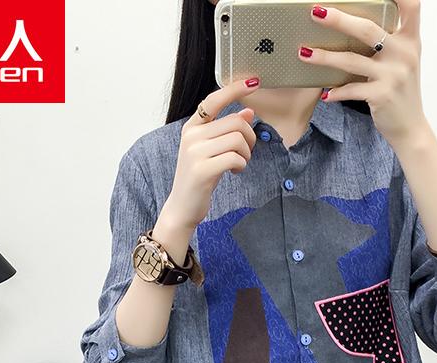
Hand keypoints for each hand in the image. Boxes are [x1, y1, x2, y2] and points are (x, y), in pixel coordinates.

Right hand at [161, 77, 260, 231]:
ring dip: (246, 153)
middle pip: (235, 122)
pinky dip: (241, 166)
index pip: (213, 100)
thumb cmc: (199, 178)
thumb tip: (248, 112)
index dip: (235, 89)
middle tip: (246, 152)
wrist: (182, 207)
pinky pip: (235, 158)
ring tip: (239, 164)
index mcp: (191, 127)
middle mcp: (191, 136)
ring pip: (237, 139)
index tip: (254, 82)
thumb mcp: (211, 150)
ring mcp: (195, 153)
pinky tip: (234, 172)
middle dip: (249, 137)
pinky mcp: (202, 170)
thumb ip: (226, 131)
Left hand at [300, 1, 427, 143]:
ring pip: (352, 60)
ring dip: (325, 57)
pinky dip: (336, 91)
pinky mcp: (382, 95)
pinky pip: (351, 89)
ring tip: (304, 53)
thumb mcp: (402, 61)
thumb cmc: (401, 91)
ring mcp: (393, 74)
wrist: (411, 127)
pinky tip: (325, 94)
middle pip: (367, 29)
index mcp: (410, 39)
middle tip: (316, 12)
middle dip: (338, 19)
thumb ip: (388, 41)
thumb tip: (354, 25)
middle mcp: (404, 53)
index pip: (410, 5)